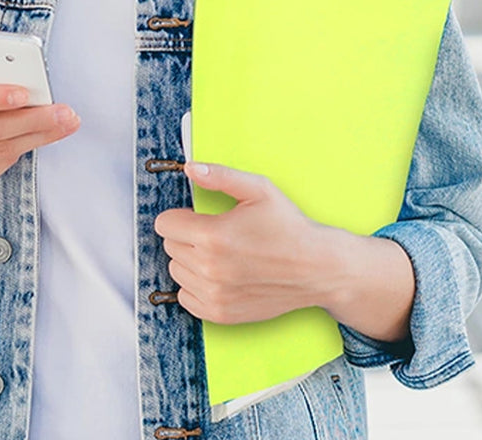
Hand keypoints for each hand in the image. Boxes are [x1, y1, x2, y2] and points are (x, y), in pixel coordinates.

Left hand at [153, 162, 351, 324]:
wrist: (316, 268)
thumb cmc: (289, 227)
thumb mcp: (259, 189)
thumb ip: (220, 176)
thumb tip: (191, 168)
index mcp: (213, 236)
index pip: (165, 225)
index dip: (180, 216)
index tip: (197, 216)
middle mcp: (210, 269)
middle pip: (170, 246)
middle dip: (186, 235)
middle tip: (215, 232)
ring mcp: (215, 294)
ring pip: (176, 271)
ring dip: (190, 260)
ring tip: (219, 253)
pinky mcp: (221, 314)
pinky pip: (186, 298)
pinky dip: (195, 285)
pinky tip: (218, 274)